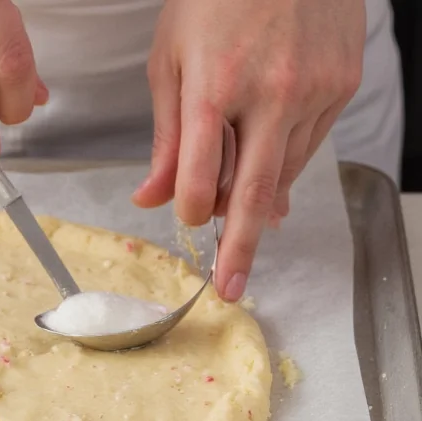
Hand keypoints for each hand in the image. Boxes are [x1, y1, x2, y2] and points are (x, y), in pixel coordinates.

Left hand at [132, 0, 365, 300]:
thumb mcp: (171, 61)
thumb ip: (166, 137)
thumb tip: (151, 198)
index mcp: (214, 85)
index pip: (201, 176)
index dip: (191, 209)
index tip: (188, 219)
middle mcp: (271, 93)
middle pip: (254, 193)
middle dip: (240, 248)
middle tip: (232, 287)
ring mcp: (315, 90)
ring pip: (283, 172)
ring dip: (258, 196)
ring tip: (239, 205)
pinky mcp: (342, 86)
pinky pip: (308, 146)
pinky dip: (283, 163)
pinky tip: (266, 161)